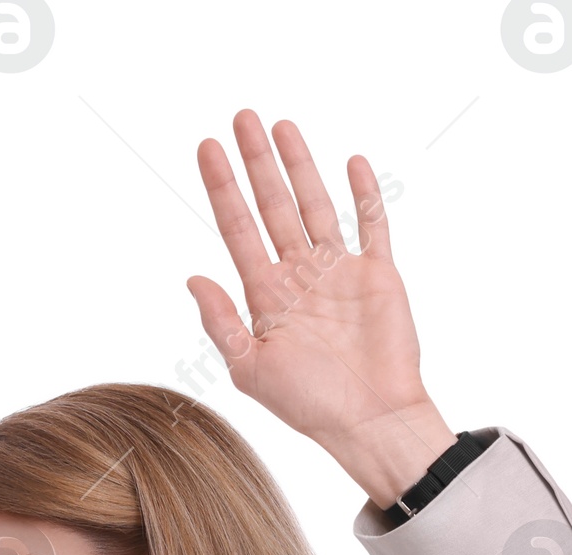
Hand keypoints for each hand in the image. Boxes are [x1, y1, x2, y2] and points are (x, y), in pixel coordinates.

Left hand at [187, 110, 457, 507]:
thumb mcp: (251, 369)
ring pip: (315, 204)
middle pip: (273, 206)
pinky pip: (371, 223)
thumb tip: (193, 279)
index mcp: (266, 296)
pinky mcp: (378, 274)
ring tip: (281, 126)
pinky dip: (364, 193)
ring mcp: (339, 272)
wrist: (371, 420)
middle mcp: (300, 277)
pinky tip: (351, 162)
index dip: (222, 188)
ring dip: (299, 166)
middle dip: (257, 162)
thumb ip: (221, 324)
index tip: (207, 148)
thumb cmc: (311, 405)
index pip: (237, 228)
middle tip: (241, 118)